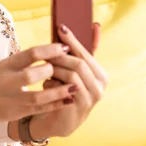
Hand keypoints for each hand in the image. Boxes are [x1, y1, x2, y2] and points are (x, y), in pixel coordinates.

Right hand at [0, 43, 79, 123]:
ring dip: (58, 91)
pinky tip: (68, 100)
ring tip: (75, 86)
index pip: (30, 53)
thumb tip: (52, 51)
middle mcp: (8, 80)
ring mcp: (12, 98)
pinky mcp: (16, 112)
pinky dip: (55, 105)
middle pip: (33, 74)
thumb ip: (25, 61)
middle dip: (52, 71)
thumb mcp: (5, 66)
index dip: (50, 49)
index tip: (65, 47)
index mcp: (8, 64)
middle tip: (68, 68)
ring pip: (39, 96)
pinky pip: (39, 109)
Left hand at [29, 23, 108, 138]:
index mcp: (100, 75)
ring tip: (44, 69)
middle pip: (79, 63)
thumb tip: (94, 24)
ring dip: (54, 69)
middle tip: (45, 51)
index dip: (73, 40)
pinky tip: (46, 84)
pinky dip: (52, 83)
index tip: (61, 27)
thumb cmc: (62, 91)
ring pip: (71, 74)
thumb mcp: (70, 71)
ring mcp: (91, 99)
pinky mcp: (78, 108)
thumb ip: (79, 52)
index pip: (86, 53)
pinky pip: (63, 88)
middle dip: (59, 55)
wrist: (56, 120)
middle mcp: (100, 87)